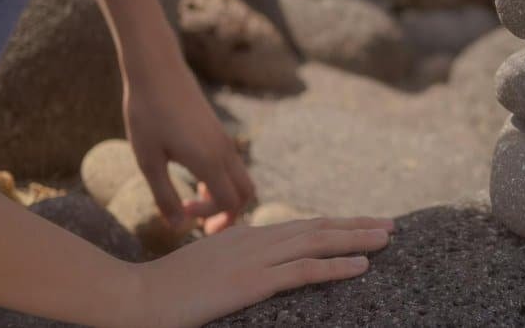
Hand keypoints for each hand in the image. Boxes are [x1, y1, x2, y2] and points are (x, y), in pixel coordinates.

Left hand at [124, 52, 254, 233]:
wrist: (156, 71)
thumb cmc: (147, 114)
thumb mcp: (148, 160)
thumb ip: (164, 195)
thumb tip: (177, 227)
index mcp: (208, 159)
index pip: (228, 202)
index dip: (209, 217)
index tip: (182, 212)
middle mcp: (224, 150)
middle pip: (246, 193)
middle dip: (229, 214)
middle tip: (202, 225)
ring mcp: (224, 140)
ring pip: (241, 178)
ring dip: (224, 197)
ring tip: (194, 202)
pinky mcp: (219, 132)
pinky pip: (232, 165)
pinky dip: (221, 181)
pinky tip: (194, 179)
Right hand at [127, 216, 393, 327]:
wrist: (134, 299)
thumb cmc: (164, 293)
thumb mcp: (207, 270)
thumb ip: (234, 264)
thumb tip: (254, 270)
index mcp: (245, 236)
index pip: (300, 227)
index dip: (334, 226)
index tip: (361, 225)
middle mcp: (255, 239)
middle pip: (317, 228)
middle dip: (356, 226)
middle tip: (390, 224)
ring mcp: (254, 258)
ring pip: (318, 242)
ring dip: (357, 240)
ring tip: (387, 238)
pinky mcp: (251, 281)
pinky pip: (303, 271)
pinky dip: (336, 266)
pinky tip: (362, 267)